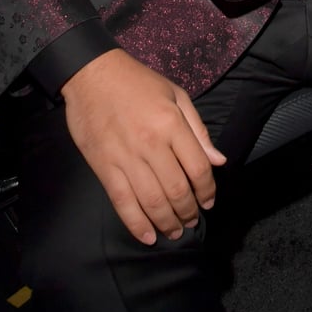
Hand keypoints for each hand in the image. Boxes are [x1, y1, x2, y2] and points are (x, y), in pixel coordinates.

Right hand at [61, 48, 225, 244]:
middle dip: (189, 212)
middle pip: (177, 190)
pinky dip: (136, 224)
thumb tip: (218, 161)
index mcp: (172, 124)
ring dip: (167, 222)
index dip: (207, 190)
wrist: (93, 75)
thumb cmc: (138, 82)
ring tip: (175, 232)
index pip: (198, 168)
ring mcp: (126, 157)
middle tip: (193, 221)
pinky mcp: (104, 167)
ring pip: (152, 201)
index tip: (209, 202)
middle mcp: (152, 144)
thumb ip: (198, 129)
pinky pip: (122, 202)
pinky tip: (147, 236)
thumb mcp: (176, 95)